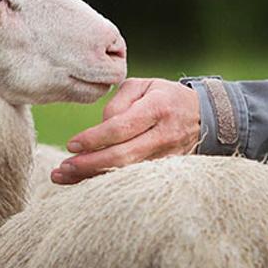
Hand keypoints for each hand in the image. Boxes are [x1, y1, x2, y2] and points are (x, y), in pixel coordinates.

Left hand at [50, 77, 200, 183]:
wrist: (204, 116)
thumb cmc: (165, 97)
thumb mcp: (143, 86)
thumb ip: (118, 103)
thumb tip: (100, 127)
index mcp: (157, 108)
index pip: (121, 127)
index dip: (94, 138)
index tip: (72, 144)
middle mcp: (163, 135)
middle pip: (123, 155)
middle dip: (89, 164)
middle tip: (62, 167)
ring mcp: (167, 157)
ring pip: (127, 173)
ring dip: (93, 177)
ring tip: (63, 177)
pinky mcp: (166, 170)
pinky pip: (132, 179)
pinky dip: (106, 182)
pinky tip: (83, 182)